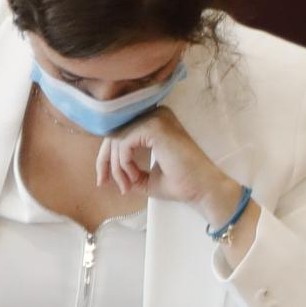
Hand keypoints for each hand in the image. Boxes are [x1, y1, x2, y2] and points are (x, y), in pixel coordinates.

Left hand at [95, 106, 240, 215]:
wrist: (203, 191)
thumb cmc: (179, 184)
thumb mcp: (144, 176)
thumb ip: (125, 167)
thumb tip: (103, 169)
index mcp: (154, 122)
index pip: (119, 133)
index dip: (106, 157)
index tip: (102, 180)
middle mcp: (155, 115)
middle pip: (114, 134)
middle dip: (105, 162)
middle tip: (104, 183)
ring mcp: (155, 118)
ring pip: (116, 139)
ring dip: (116, 167)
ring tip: (128, 185)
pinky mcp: (155, 127)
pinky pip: (123, 143)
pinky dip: (123, 163)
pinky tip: (134, 176)